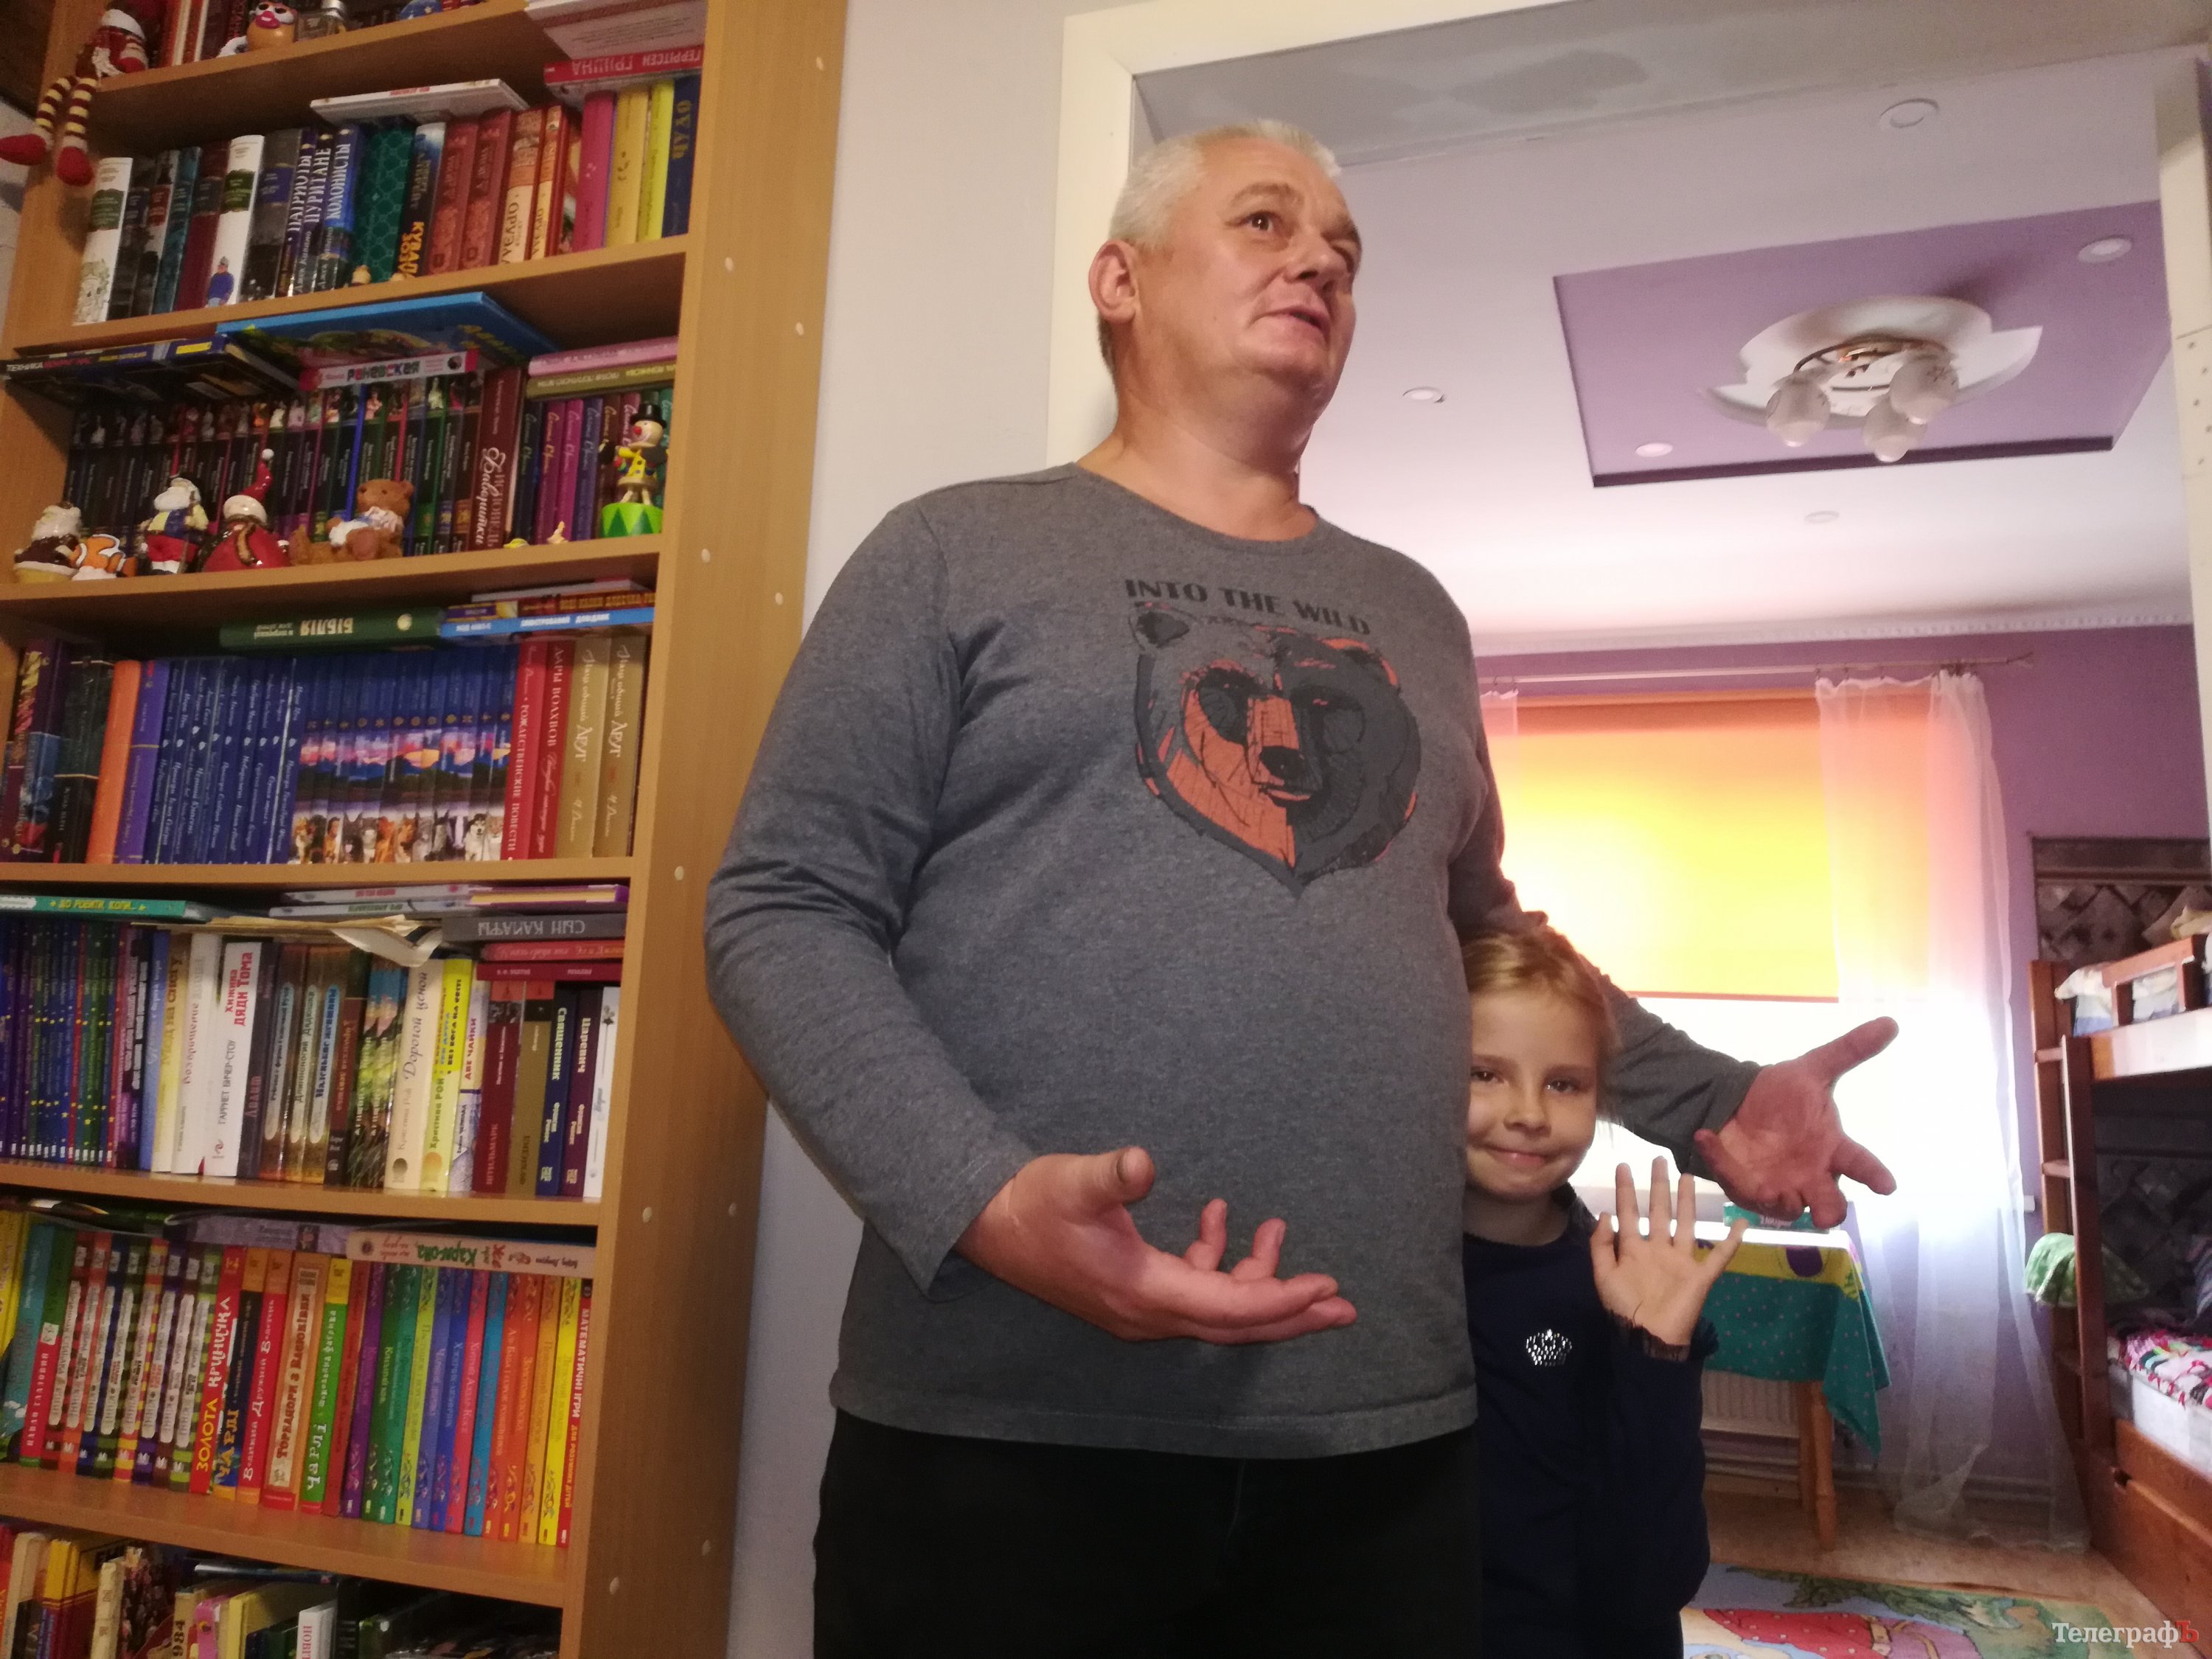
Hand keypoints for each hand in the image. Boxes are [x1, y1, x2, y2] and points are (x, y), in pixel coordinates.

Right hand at [955, 1147, 1357, 1343]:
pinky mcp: (1132, 1292)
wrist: (985, 1224)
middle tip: (1344, 1307)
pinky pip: (1191, 1290)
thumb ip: (1112, 1175)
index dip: (1282, 1297)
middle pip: (1235, 1324)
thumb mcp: (1073, 1182)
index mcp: (1143, 1293)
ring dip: (1253, 1278)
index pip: (1230, 1306)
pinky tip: (1220, 1219)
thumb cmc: (1032, 1203)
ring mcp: (1139, 1308)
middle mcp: (1147, 1314)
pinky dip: (1216, 1263)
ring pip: (1216, 1308)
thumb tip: (1143, 1163)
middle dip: (1291, 1314)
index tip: (1327, 1286)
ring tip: (1278, 1230)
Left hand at [1591, 1159, 1745, 1348]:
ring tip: (1687, 1177)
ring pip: (1685, 1224)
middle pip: (1659, 1212)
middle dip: (1658, 1187)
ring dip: (1687, 1202)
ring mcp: (1680, 1261)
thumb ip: (1601, 1245)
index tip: (1624, 1166)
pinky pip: (1719, 1256)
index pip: (1629, 1214)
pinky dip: (1731, 1241)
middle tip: (1659, 1160)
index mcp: (1633, 1250)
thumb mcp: (1603, 1275)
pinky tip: (1741, 1224)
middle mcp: (1658, 1250)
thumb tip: (1605, 1214)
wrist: (1648, 1338)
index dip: (1626, 1191)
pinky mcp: (1700, 1275)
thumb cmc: (1624, 1308)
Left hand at [1693, 1017, 1898, 1228]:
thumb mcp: (1812, 1068)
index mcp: (1832, 1148)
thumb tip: (1890, 1022)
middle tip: (1823, 1212)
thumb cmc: (1783, 1094)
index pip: (1861, 1164)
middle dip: (1828, 1211)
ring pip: (1787, 1209)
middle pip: (1830, 1205)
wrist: (1738, 1102)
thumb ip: (1849, 1050)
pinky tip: (1706, 1137)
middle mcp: (1811, 1175)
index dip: (1875, 1176)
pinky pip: (1737, 1185)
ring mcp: (1780, 1186)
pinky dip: (1721, 1162)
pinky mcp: (1746, 1188)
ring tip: (1768, 1189)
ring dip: (1779, 1201)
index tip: (1887, 1185)